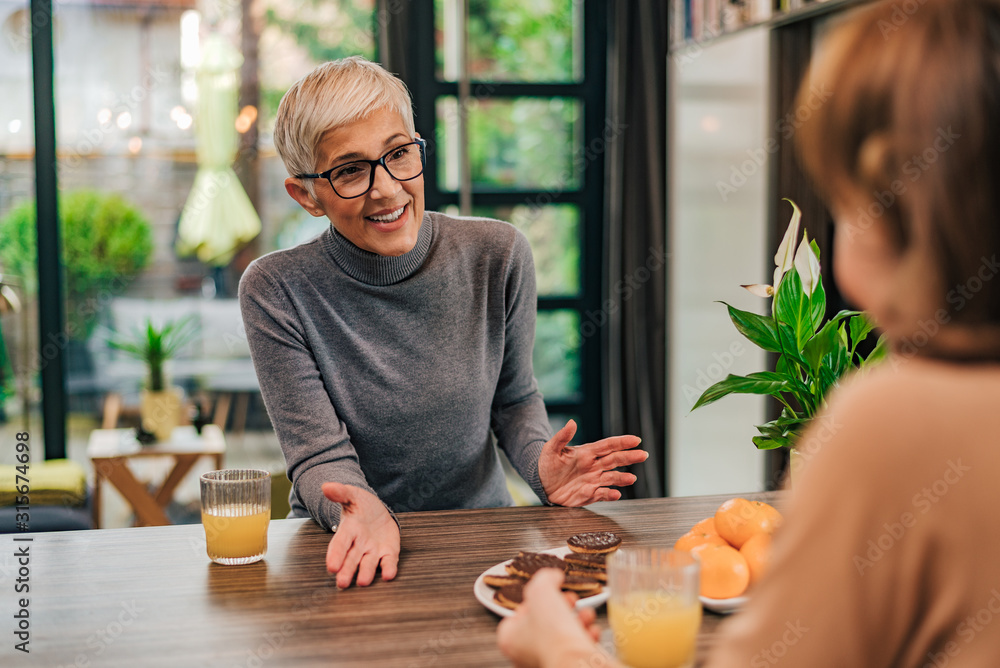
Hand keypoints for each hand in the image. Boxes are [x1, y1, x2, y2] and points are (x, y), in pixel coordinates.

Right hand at [322, 482, 399, 588]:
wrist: (376, 512)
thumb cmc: (361, 506)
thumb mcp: (352, 496)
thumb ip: (341, 493)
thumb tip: (326, 486)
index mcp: (349, 530)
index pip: (340, 544)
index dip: (335, 555)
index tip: (331, 567)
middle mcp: (359, 545)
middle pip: (351, 559)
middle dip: (347, 570)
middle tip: (342, 583)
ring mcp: (373, 551)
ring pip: (368, 564)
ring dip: (366, 573)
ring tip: (363, 582)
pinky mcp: (388, 553)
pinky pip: (388, 562)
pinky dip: (388, 568)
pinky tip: (389, 575)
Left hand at [497, 568, 614, 667]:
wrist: (575, 661)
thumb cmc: (553, 633)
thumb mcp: (542, 589)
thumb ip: (545, 577)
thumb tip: (552, 576)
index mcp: (509, 638)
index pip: (517, 615)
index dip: (533, 601)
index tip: (546, 593)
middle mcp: (524, 655)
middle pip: (543, 623)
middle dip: (561, 607)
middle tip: (569, 600)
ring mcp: (546, 662)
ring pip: (562, 635)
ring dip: (577, 620)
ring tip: (585, 614)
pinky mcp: (566, 665)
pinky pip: (576, 648)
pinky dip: (586, 636)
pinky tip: (591, 630)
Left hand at [538, 420, 646, 505]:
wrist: (541, 484)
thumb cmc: (547, 464)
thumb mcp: (551, 448)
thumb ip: (562, 436)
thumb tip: (572, 422)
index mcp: (587, 453)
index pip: (608, 445)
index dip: (622, 442)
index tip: (636, 440)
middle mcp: (594, 466)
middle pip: (615, 459)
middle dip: (630, 457)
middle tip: (643, 455)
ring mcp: (593, 480)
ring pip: (612, 478)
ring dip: (622, 478)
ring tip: (632, 478)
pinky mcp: (589, 494)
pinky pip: (602, 494)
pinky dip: (610, 494)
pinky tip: (616, 494)